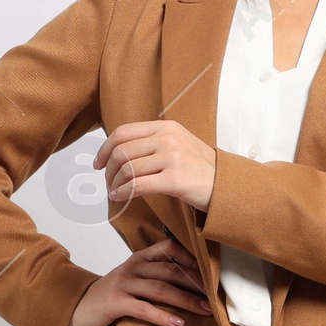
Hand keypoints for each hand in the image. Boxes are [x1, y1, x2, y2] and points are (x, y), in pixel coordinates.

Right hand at [69, 236, 211, 325]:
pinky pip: (143, 308)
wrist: (78, 308)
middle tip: (216, 296)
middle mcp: (133, 267)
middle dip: (196, 284)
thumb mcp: (134, 279)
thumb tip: (192, 283)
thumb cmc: (112, 296)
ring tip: (205, 310)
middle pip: (170, 271)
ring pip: (161, 289)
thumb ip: (156, 276)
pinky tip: (178, 323)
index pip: (170, 248)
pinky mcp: (115, 303)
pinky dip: (162, 316)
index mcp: (140, 258)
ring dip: (186, 300)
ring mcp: (123, 284)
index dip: (192, 259)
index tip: (212, 272)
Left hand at [95, 120, 216, 212]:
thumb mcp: (179, 144)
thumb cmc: (201, 169)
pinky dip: (124, 192)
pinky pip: (138, 185)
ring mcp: (172, 157)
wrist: (227, 186)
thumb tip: (120, 152)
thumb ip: (153, 142)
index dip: (105, 148)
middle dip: (108, 170)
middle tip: (107, 183)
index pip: (123, 132)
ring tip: (115, 192)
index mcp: (166, 127)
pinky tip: (120, 198)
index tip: (99, 162)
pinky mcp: (175, 179)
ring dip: (115, 184)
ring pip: (128, 169)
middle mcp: (168, 138)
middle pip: (122, 152)